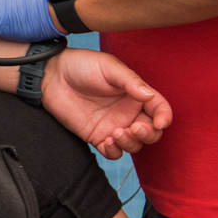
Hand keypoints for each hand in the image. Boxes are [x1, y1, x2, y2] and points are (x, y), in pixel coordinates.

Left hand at [39, 48, 170, 158]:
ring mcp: (113, 125)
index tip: (160, 122)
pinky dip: (115, 152)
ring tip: (117, 133)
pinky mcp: (97, 136)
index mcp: (135, 93)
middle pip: (151, 131)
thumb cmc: (82, 65)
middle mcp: (128, 111)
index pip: (159, 108)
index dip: (164, 117)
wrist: (53, 76)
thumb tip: (149, 96)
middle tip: (135, 128)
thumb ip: (131, 82)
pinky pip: (113, 152)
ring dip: (131, 143)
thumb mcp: (109, 67)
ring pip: (134, 145)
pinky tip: (107, 142)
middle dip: (149, 134)